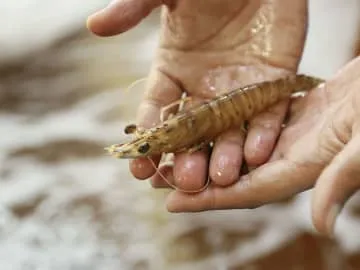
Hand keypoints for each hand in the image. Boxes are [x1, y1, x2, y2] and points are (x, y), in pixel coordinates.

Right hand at [87, 1, 306, 189]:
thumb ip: (133, 8)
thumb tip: (94, 25)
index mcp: (174, 71)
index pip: (156, 111)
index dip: (149, 139)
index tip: (140, 168)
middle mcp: (203, 89)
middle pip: (193, 133)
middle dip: (188, 159)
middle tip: (185, 181)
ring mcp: (238, 91)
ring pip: (229, 133)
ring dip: (225, 158)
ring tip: (221, 179)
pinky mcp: (271, 86)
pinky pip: (267, 116)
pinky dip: (262, 135)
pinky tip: (256, 154)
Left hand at [166, 56, 359, 236]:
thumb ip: (342, 180)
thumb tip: (320, 226)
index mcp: (302, 168)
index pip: (244, 192)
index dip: (208, 201)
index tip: (173, 204)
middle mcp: (289, 156)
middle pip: (233, 174)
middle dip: (198, 179)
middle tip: (162, 178)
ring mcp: (288, 135)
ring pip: (238, 149)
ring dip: (208, 152)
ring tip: (176, 151)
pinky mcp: (290, 114)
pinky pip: (249, 124)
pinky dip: (227, 125)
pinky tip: (206, 121)